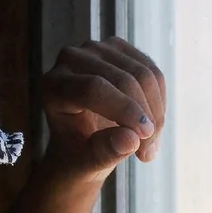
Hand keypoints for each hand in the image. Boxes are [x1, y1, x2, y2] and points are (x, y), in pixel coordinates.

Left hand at [40, 37, 166, 181]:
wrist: (80, 141)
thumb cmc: (76, 154)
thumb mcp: (86, 163)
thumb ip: (104, 153)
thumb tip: (130, 140)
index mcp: (53, 86)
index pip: (93, 88)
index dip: (123, 109)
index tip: (143, 137)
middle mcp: (71, 60)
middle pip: (122, 79)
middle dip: (144, 117)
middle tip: (147, 152)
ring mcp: (96, 49)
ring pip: (143, 75)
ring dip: (155, 114)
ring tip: (149, 146)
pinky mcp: (119, 49)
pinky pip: (153, 73)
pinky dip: (159, 102)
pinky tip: (152, 126)